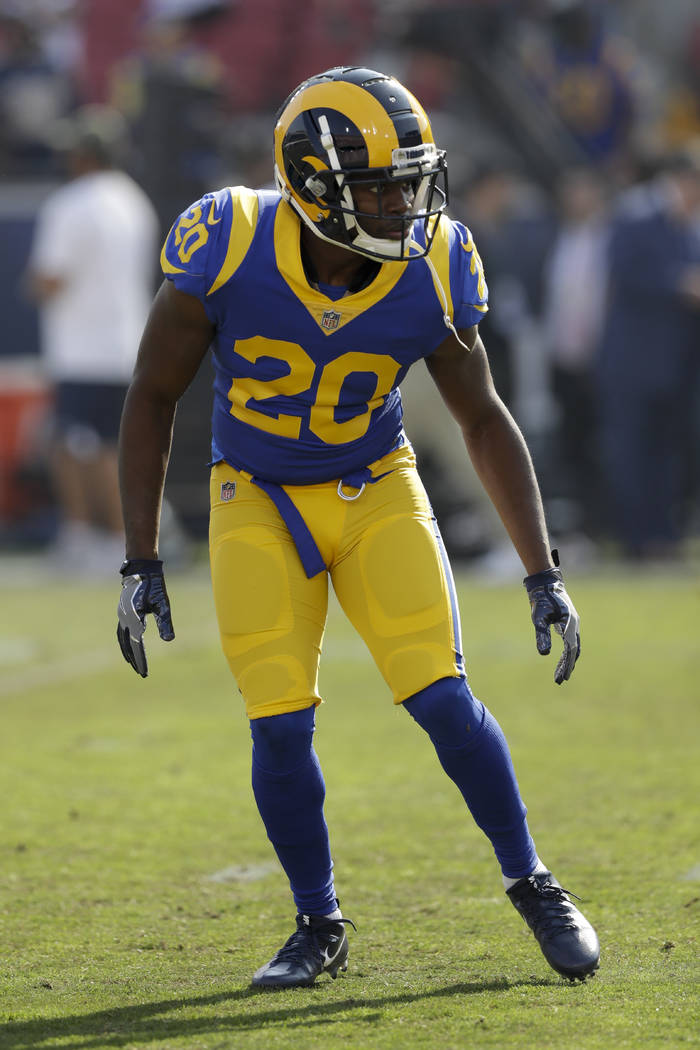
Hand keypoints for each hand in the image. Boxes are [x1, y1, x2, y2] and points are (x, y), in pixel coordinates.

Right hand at [117, 559, 173, 676]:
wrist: (141, 570)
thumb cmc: (154, 586)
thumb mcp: (163, 604)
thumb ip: (165, 623)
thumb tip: (169, 640)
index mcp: (133, 619)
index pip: (136, 645)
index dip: (141, 659)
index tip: (144, 673)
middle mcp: (124, 618)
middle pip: (126, 645)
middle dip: (134, 659)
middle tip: (141, 672)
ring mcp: (121, 615)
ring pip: (121, 638)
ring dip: (127, 651)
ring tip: (133, 663)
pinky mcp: (123, 611)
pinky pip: (121, 631)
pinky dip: (124, 641)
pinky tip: (130, 644)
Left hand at [523, 565, 579, 683]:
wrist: (546, 583)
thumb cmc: (541, 600)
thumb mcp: (538, 618)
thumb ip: (542, 635)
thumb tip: (544, 654)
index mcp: (569, 624)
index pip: (570, 650)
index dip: (566, 665)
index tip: (561, 678)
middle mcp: (574, 625)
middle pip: (574, 651)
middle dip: (568, 666)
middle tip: (561, 680)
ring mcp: (573, 624)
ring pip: (574, 646)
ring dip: (568, 660)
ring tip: (561, 674)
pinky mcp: (569, 622)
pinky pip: (571, 641)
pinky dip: (567, 651)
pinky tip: (562, 659)